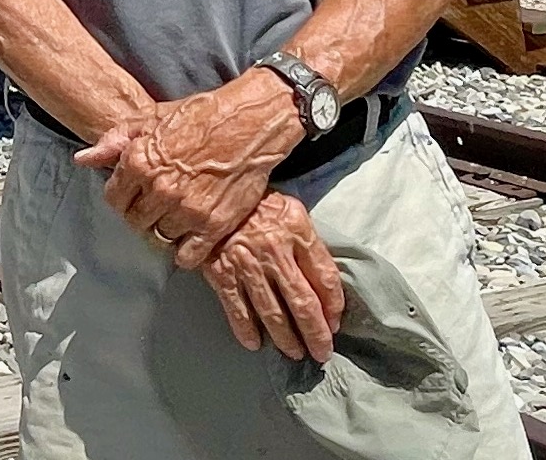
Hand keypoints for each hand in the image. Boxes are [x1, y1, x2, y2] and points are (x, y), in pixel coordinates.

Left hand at [73, 70, 303, 266]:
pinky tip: (194, 233)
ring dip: (166, 230)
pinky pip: (188, 256)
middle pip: (135, 223)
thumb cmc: (199, 115)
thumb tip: (83, 160)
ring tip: (178, 216)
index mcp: (138, 162)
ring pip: (160, 238)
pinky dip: (188, 251)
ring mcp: (187, 210)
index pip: (114, 200)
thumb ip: (113, 141)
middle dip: (143, 215)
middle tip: (158, 206)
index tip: (135, 195)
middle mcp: (160, 189)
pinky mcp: (214, 225)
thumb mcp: (149, 118)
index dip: (123, 198)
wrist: (249, 122)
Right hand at [198, 192, 344, 362]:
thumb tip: (325, 284)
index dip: (334, 306)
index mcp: (297, 231)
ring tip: (294, 353)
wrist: (211, 192)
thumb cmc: (257, 204)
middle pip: (303, 302)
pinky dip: (245, 330)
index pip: (325, 277)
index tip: (335, 322)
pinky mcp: (221, 272)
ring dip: (286, 338)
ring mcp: (247, 264)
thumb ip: (308, 243)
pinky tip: (254, 343)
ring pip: (272, 312)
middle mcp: (274, 251)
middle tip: (322, 352)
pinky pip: (236, 308)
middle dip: (316, 333)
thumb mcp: (292, 212)